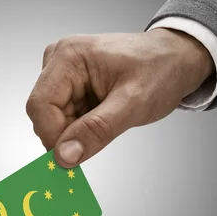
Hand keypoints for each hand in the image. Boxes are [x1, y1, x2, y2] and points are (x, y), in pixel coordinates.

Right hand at [25, 29, 214, 166]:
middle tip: (99, 139)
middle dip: (67, 135)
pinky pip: (64, 118)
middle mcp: (59, 61)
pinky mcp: (70, 86)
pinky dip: (81, 128)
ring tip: (109, 121)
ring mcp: (63, 74)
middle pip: (44, 114)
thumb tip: (64, 156)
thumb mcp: (133, 103)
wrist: (177, 59)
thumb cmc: (161, 70)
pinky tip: (104, 119)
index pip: (40, 105)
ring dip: (77, 132)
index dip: (52, 136)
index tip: (71, 159)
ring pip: (53, 120)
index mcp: (69, 56)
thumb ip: (96, 130)